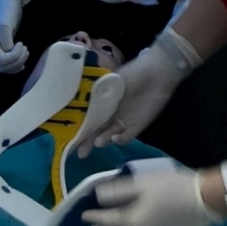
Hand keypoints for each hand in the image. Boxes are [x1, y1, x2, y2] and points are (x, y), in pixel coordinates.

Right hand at [0, 0, 29, 74]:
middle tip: (25, 49)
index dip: (14, 56)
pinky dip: (16, 65)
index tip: (21, 44)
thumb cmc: (6, 13)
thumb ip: (6, 43)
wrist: (8, 4)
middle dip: (17, 60)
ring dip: (18, 63)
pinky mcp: (1, 52)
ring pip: (5, 68)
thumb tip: (9, 55)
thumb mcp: (5, 27)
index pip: (1, 60)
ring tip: (25, 51)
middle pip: (2, 67)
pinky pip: (7, 66)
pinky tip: (23, 58)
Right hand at [76, 27, 199, 153]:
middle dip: (87, 141)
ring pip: (109, 135)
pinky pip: (126, 137)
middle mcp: (109, 114)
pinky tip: (115, 138)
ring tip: (98, 142)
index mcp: (101, 103)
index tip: (69, 138)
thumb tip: (79, 104)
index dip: (78, 128)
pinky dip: (119, 139)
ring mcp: (123, 121)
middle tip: (80, 152)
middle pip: (96, 131)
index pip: (87, 118)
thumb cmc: (132, 73)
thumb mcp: (110, 82)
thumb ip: (97, 94)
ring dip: (102, 140)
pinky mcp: (137, 126)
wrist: (157, 73)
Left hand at [90, 158, 215, 225]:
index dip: (93, 216)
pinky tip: (139, 220)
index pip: (106, 220)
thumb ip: (118, 191)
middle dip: (106, 222)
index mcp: (132, 222)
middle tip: (97, 215)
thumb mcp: (142, 184)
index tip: (82, 214)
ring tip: (116, 216)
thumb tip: (98, 195)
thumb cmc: (172, 187)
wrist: (206, 200)